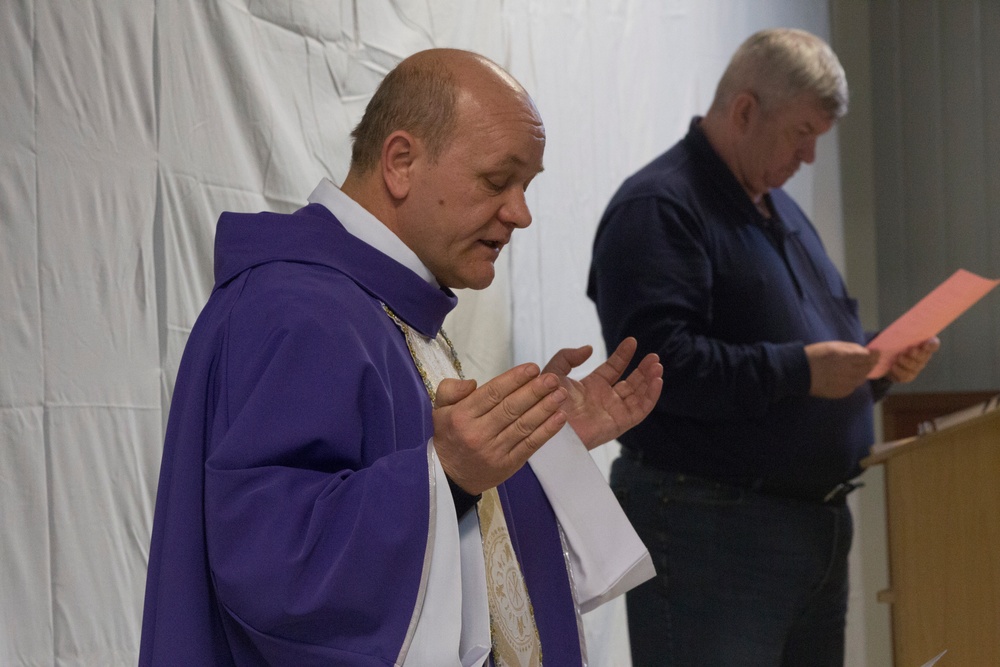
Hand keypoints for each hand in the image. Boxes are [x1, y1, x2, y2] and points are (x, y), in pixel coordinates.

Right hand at [432, 364, 567, 494]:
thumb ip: (451, 389)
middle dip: (535, 391)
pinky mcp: (508, 464)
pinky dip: (546, 431)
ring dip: (545, 408)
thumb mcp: (439, 410)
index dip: (514, 379)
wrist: (449, 477)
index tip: (533, 368)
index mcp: (462, 416)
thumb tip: (473, 382)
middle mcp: (478, 433)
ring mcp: (494, 450)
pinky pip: (530, 445)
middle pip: (511, 408)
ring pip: (523, 425)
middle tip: (552, 378)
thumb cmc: (449, 437)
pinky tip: (559, 418)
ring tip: (560, 394)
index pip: (492, 393)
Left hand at [541, 337, 662, 449]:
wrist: (545, 423)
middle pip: (631, 382)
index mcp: (591, 387)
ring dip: (650, 380)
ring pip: (638, 395)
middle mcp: (604, 399)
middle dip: (643, 369)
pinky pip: (640, 410)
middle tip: (654, 356)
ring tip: (657, 365)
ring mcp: (612, 411)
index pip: (613, 369)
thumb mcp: (553, 372)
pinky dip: (651, 396)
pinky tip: (657, 381)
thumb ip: (567, 357)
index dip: (623, 355)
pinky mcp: (619, 424)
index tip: (632, 341)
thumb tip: (589, 348)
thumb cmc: (544, 401)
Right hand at [805, 341, 878, 398]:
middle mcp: (848, 371)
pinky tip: (847, 377)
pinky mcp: (841, 392)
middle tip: (871, 361)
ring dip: (862, 373)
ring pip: (862, 378)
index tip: (877, 353)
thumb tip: (865, 351)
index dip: (875, 354)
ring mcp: (845, 383)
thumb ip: (851, 348)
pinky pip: (853, 387)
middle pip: (867, 368)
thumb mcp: (832, 345)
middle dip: (870, 363)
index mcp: (845, 356)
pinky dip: (854, 382)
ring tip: (858, 369)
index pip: (868, 356)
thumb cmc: (815, 355)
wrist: (799, 373)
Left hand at [886, 337, 939, 382]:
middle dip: (918, 354)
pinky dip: (899, 371)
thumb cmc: (894, 342)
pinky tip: (893, 367)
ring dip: (907, 362)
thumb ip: (896, 335)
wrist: (885, 358)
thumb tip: (887, 340)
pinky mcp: (908, 376)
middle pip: (924, 357)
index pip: (933, 344)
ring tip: (898, 358)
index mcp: (923, 344)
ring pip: (915, 367)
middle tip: (911, 351)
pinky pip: (906, 376)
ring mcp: (916, 367)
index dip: (932, 344)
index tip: (928, 343)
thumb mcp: (895, 337)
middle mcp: (923, 356)